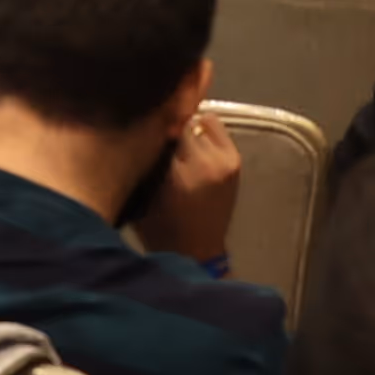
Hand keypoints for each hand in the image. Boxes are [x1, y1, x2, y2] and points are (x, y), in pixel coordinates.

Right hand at [142, 108, 243, 265]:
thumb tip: (141, 125)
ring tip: (175, 146)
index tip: (140, 128)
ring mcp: (224, 160)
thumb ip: (143, 159)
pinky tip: (192, 147)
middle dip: (167, 127)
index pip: (160, 128)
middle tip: (156, 138)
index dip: (148, 125)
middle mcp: (205, 164)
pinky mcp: (235, 161)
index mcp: (177, 176)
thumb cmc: (160, 229)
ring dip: (185, 130)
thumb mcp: (141, 194)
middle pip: (181, 122)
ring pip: (198, 122)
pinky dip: (202, 132)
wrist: (198, 252)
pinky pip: (214, 128)